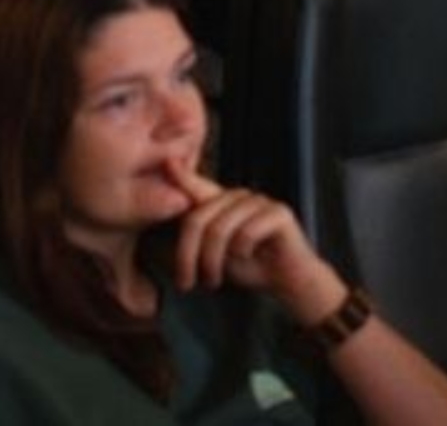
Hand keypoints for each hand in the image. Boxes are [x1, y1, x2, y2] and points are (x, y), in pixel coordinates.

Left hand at [163, 160, 345, 318]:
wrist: (288, 281)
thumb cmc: (250, 266)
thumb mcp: (213, 254)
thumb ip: (193, 240)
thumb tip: (158, 236)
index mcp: (222, 202)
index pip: (196, 185)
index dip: (181, 174)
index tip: (167, 163)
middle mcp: (239, 196)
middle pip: (198, 218)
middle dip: (188, 255)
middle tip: (188, 283)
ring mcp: (260, 201)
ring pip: (220, 229)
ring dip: (212, 262)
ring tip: (214, 280)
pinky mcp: (279, 213)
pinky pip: (246, 234)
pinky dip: (242, 253)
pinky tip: (250, 258)